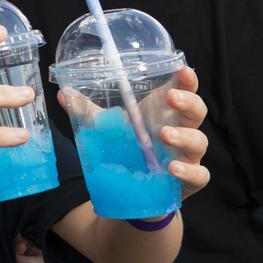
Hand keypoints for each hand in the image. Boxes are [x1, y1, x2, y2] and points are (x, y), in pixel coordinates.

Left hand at [57, 66, 209, 201]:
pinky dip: (188, 171)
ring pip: (199, 141)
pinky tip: (172, 168)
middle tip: (170, 97)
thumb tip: (63, 94)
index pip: (183, 89)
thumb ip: (88, 111)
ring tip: (164, 134)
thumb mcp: (108, 128)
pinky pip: (200, 175)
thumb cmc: (130, 148)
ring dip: (184, 136)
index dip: (187, 79)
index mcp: (163, 111)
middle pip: (197, 110)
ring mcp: (187, 155)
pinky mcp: (190, 180)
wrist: (136, 193)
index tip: (182, 70)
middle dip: (187, 101)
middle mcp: (180, 129)